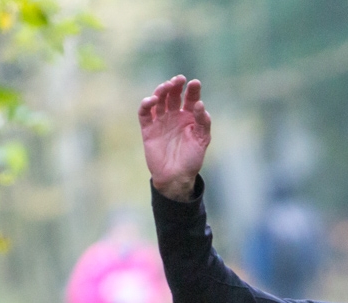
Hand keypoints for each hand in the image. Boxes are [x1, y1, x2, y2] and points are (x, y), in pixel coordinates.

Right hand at [139, 75, 210, 200]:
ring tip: (167, 86)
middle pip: (173, 95)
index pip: (190, 99)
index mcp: (189, 117)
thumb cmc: (192, 159)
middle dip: (176, 86)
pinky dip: (146, 104)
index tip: (195, 83)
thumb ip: (202, 122)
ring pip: (159, 100)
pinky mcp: (148, 128)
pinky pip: (145, 113)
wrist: (176, 177)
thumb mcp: (202, 139)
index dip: (192, 90)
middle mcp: (174, 116)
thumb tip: (200, 105)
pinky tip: (153, 100)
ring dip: (161, 91)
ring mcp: (161, 121)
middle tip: (179, 79)